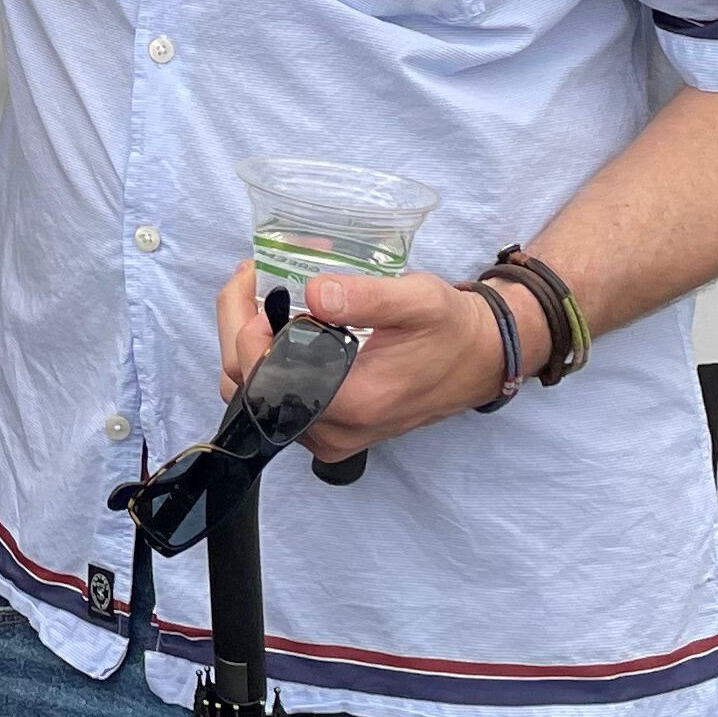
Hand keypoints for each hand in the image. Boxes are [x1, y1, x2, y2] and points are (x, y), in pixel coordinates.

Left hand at [212, 264, 513, 456]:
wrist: (479, 361)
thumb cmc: (451, 329)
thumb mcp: (418, 301)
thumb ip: (367, 298)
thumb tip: (314, 293)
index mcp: (352, 402)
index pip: (263, 376)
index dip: (245, 326)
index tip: (256, 279)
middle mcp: (333, 431)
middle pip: (247, 388)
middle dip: (238, 326)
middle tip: (254, 277)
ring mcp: (329, 438)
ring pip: (255, 399)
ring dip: (249, 345)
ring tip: (264, 296)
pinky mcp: (331, 434)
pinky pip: (277, 404)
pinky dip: (268, 364)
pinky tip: (283, 326)